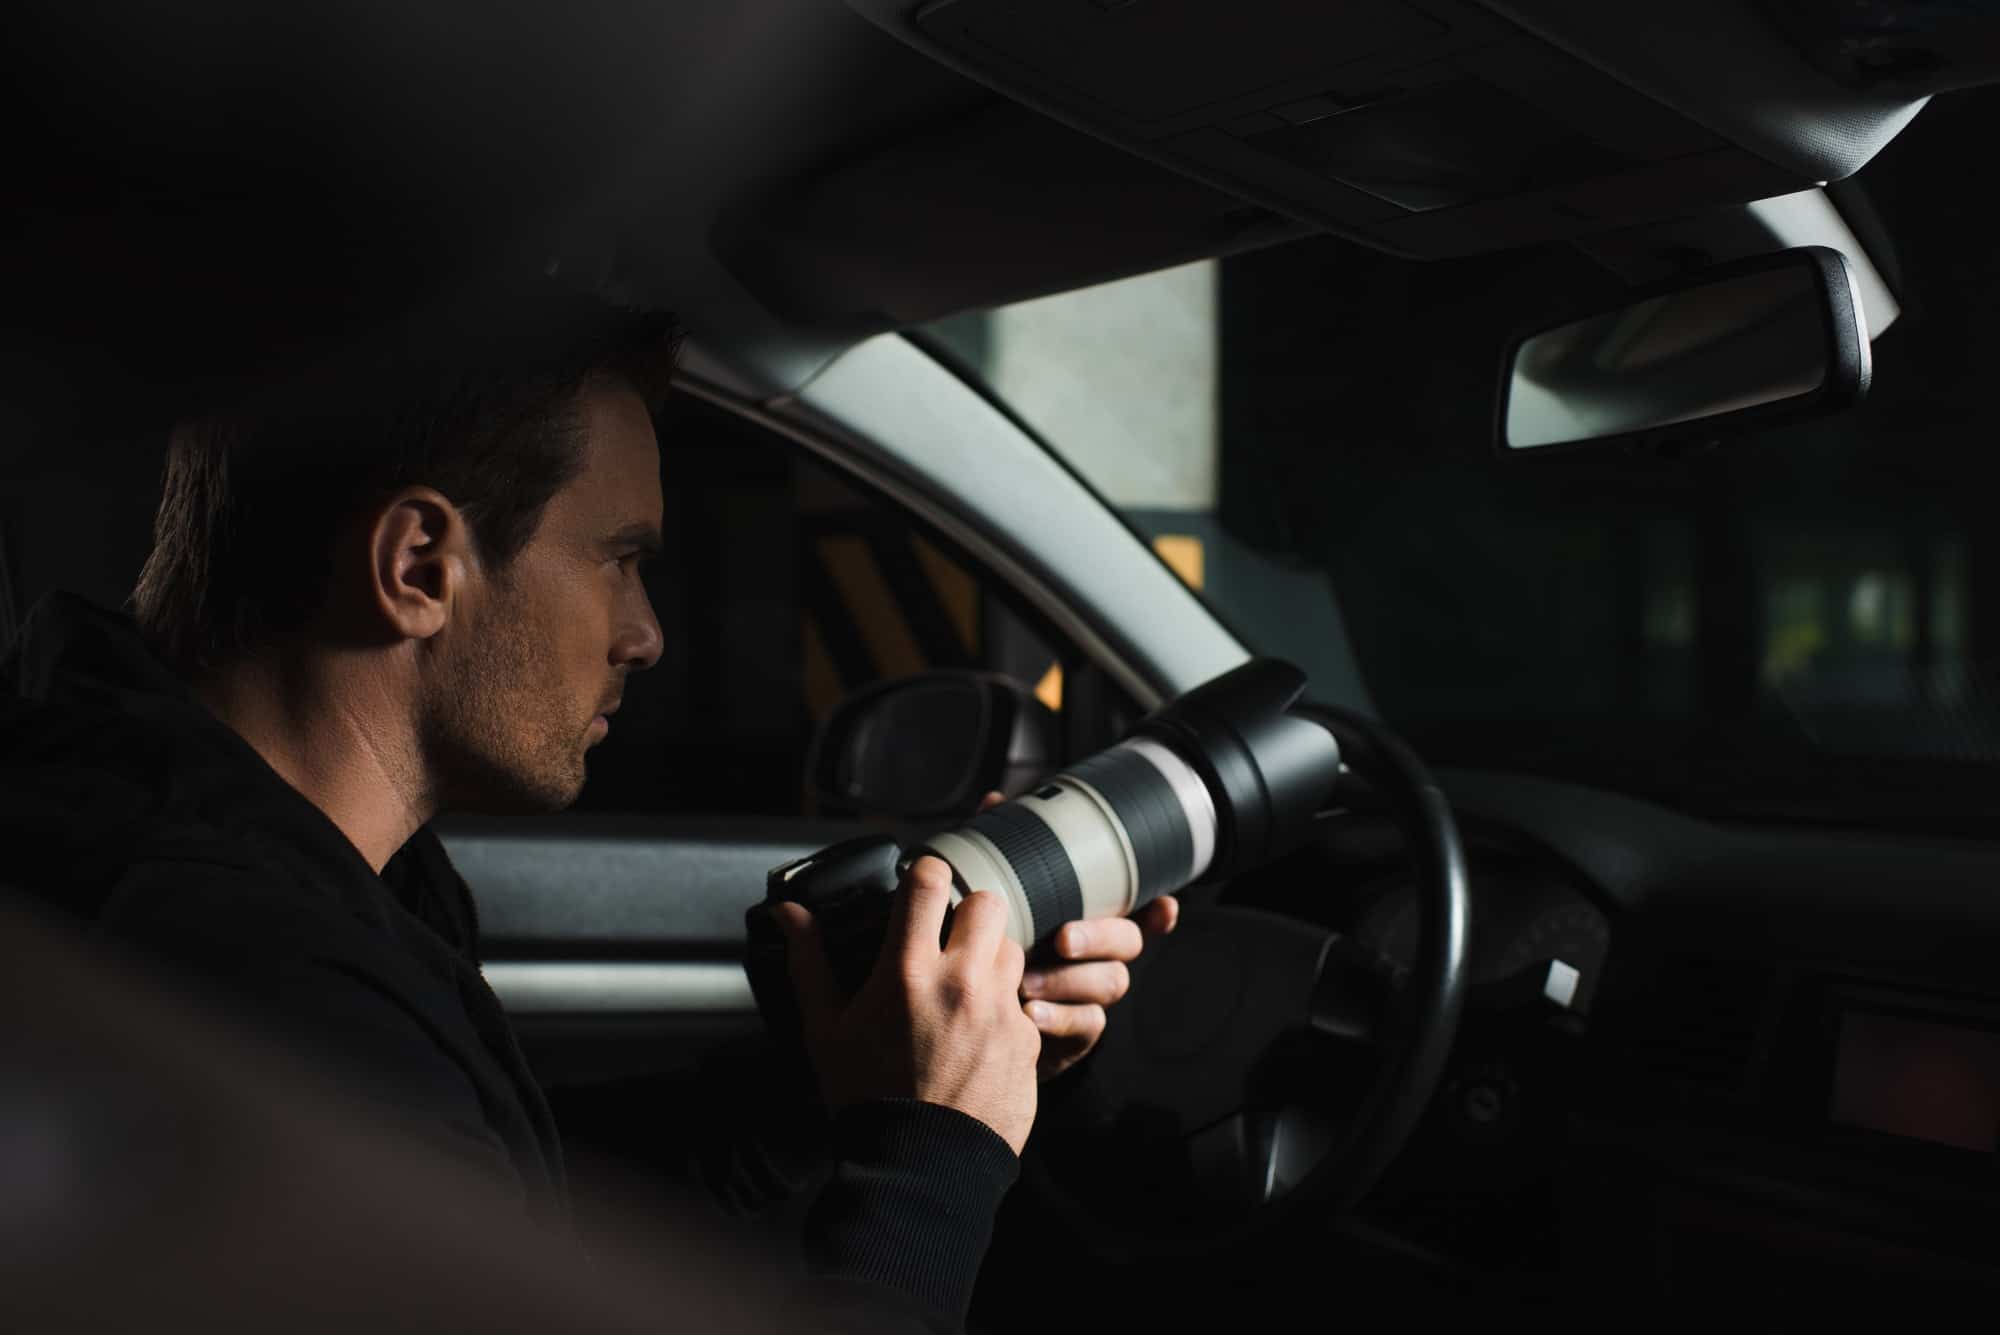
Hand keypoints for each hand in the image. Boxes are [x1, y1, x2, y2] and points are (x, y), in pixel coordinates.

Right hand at [770, 854, 1041, 1154]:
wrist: (920, 1168)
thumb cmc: (866, 1098)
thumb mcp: (825, 1030)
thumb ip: (810, 962)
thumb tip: (790, 913)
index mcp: (907, 973)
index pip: (931, 880)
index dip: (924, 874)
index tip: (918, 887)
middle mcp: (961, 983)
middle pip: (987, 902)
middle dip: (967, 912)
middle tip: (948, 936)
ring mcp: (1001, 1011)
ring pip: (1012, 947)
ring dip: (990, 956)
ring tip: (964, 985)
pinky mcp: (1028, 1039)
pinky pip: (1023, 1001)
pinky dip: (1004, 1007)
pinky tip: (978, 1033)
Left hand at [972, 791, 1182, 1080]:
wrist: (969, 1024)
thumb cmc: (994, 953)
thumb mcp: (998, 903)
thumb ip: (1003, 856)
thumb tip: (996, 801)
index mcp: (1086, 922)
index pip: (1135, 910)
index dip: (1157, 910)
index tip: (1164, 906)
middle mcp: (1097, 957)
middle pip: (1126, 943)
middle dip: (1099, 936)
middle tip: (1062, 938)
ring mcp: (1089, 997)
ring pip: (1109, 983)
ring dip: (1070, 980)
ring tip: (1027, 982)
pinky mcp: (1075, 1036)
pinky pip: (1086, 1026)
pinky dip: (1058, 1018)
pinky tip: (1029, 1015)